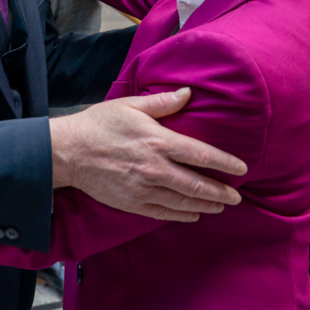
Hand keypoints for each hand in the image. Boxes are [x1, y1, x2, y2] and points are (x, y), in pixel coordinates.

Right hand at [50, 87, 246, 221]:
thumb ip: (162, 102)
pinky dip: (181, 215)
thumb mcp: (130, 106)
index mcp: (158, 141)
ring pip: (183, 202)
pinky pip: (163, 213)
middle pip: (197, 184)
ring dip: (205, 205)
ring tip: (220, 206)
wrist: (68, 152)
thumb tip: (188, 94)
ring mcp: (143, 189)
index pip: (200, 154)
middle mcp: (154, 168)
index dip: (224, 163)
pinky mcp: (132, 203)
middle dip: (220, 192)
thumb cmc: (99, 124)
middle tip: (236, 196)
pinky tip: (193, 215)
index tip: (241, 168)